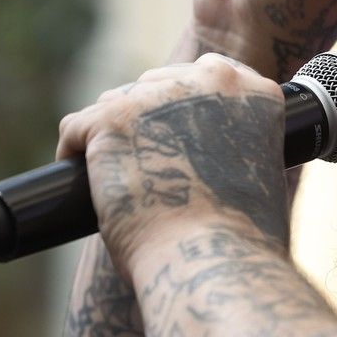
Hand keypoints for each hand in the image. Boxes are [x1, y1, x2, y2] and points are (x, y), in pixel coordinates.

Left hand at [56, 54, 287, 278]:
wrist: (212, 260)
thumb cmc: (241, 236)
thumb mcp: (261, 169)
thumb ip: (240, 141)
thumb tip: (202, 145)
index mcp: (257, 92)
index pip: (209, 75)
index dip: (187, 105)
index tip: (177, 133)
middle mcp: (213, 79)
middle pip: (158, 83)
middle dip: (147, 117)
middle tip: (144, 163)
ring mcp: (161, 94)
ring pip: (115, 102)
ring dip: (112, 135)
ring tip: (116, 177)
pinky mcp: (113, 118)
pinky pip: (77, 127)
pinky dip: (74, 154)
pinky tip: (81, 178)